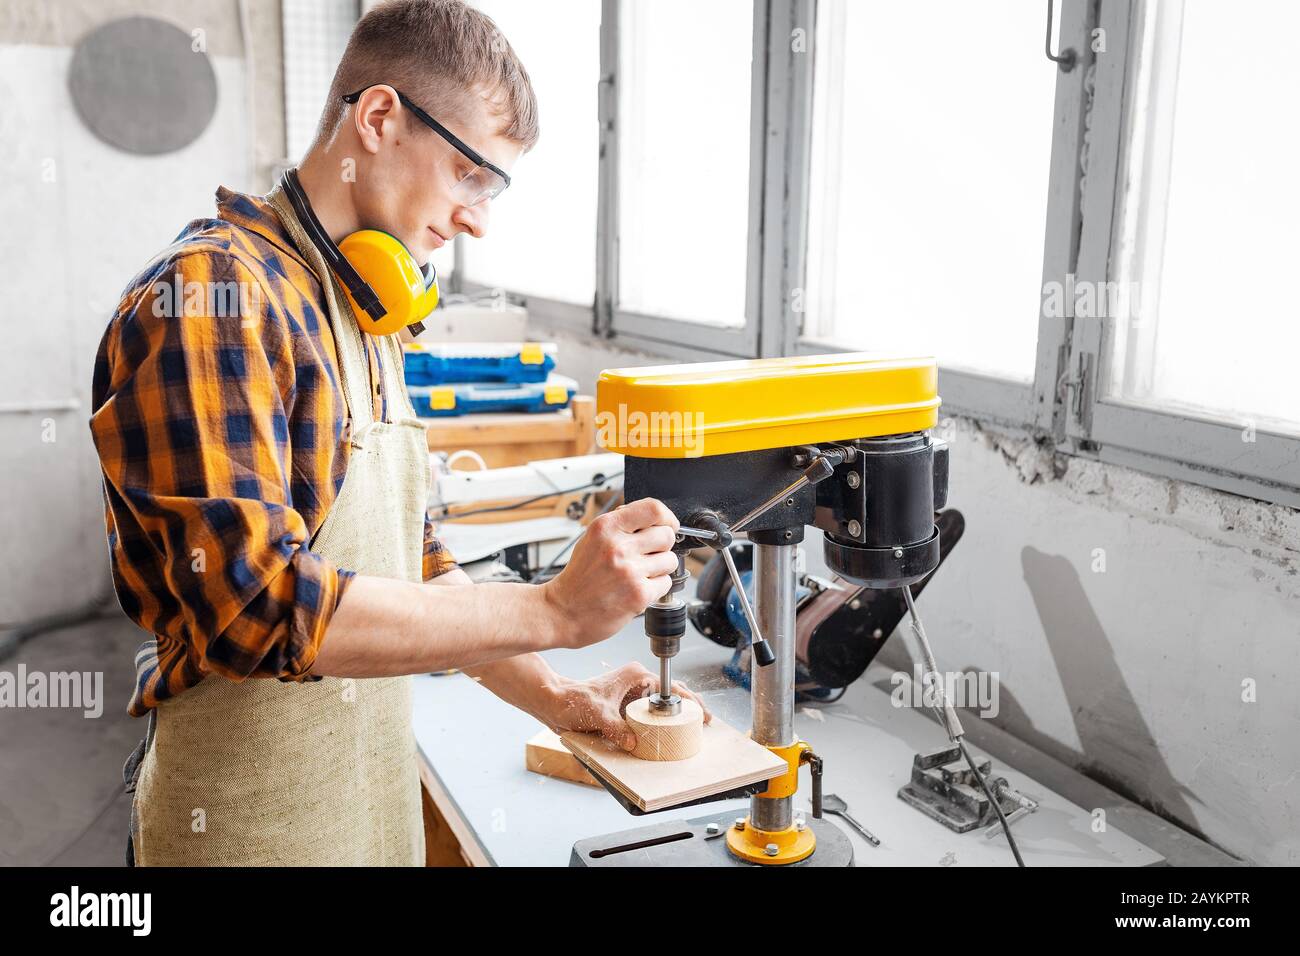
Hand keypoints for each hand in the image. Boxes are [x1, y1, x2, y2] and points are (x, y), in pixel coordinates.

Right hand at [539, 498, 679, 648]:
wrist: (563, 612)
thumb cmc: (579, 577)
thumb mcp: (592, 539)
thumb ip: (621, 525)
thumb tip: (653, 517)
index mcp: (606, 527)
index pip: (653, 509)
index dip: (667, 518)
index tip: (667, 526)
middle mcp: (618, 546)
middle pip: (667, 535)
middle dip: (661, 547)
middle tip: (645, 557)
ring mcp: (630, 571)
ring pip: (670, 560)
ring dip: (659, 568)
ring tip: (638, 575)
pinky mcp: (639, 594)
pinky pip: (666, 583)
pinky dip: (655, 588)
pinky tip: (636, 589)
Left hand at [547, 662, 712, 750]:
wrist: (554, 703)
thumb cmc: (572, 700)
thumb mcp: (597, 714)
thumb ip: (616, 728)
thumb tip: (633, 742)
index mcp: (636, 675)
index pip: (671, 687)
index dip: (690, 700)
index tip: (702, 713)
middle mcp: (638, 682)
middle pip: (672, 694)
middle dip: (691, 706)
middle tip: (706, 721)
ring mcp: (634, 695)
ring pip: (663, 704)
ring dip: (678, 714)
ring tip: (695, 727)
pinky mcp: (627, 707)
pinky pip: (650, 714)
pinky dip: (662, 722)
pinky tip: (671, 732)